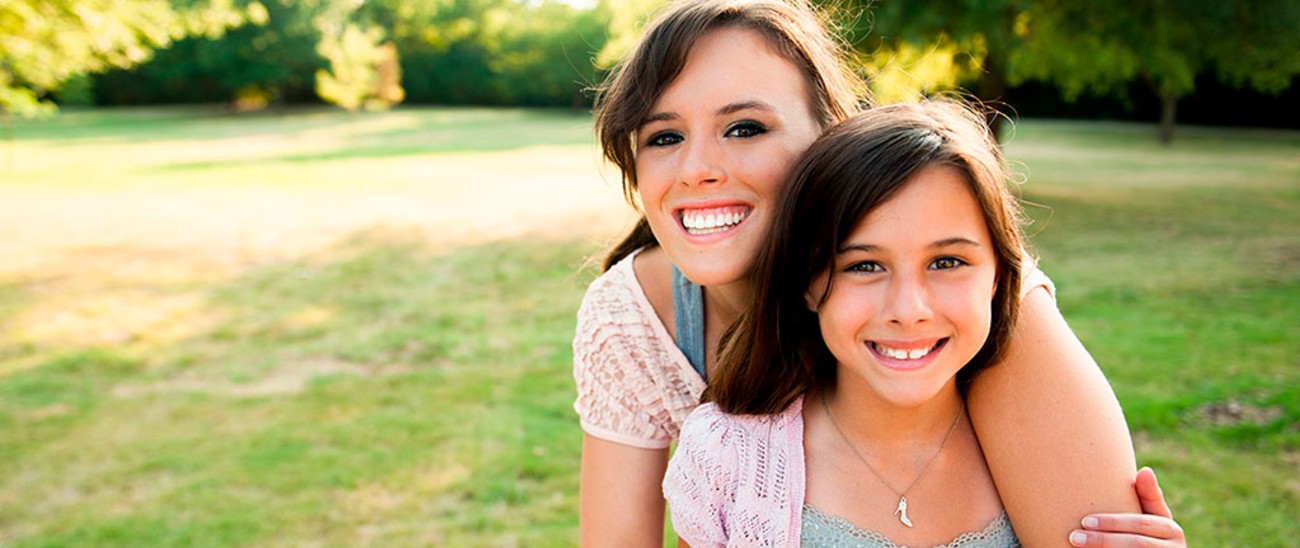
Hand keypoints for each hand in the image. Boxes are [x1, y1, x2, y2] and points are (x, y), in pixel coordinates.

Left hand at [1068, 467, 1185, 546]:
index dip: (1112, 523)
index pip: (1141, 524)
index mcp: (1172, 530)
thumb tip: (1144, 470)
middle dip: (1102, 540)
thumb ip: (1148, 496)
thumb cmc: (1150, 532)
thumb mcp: (1153, 516)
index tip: (1085, 521)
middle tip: (1074, 536)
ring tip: (1076, 547)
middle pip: (1135, 544)